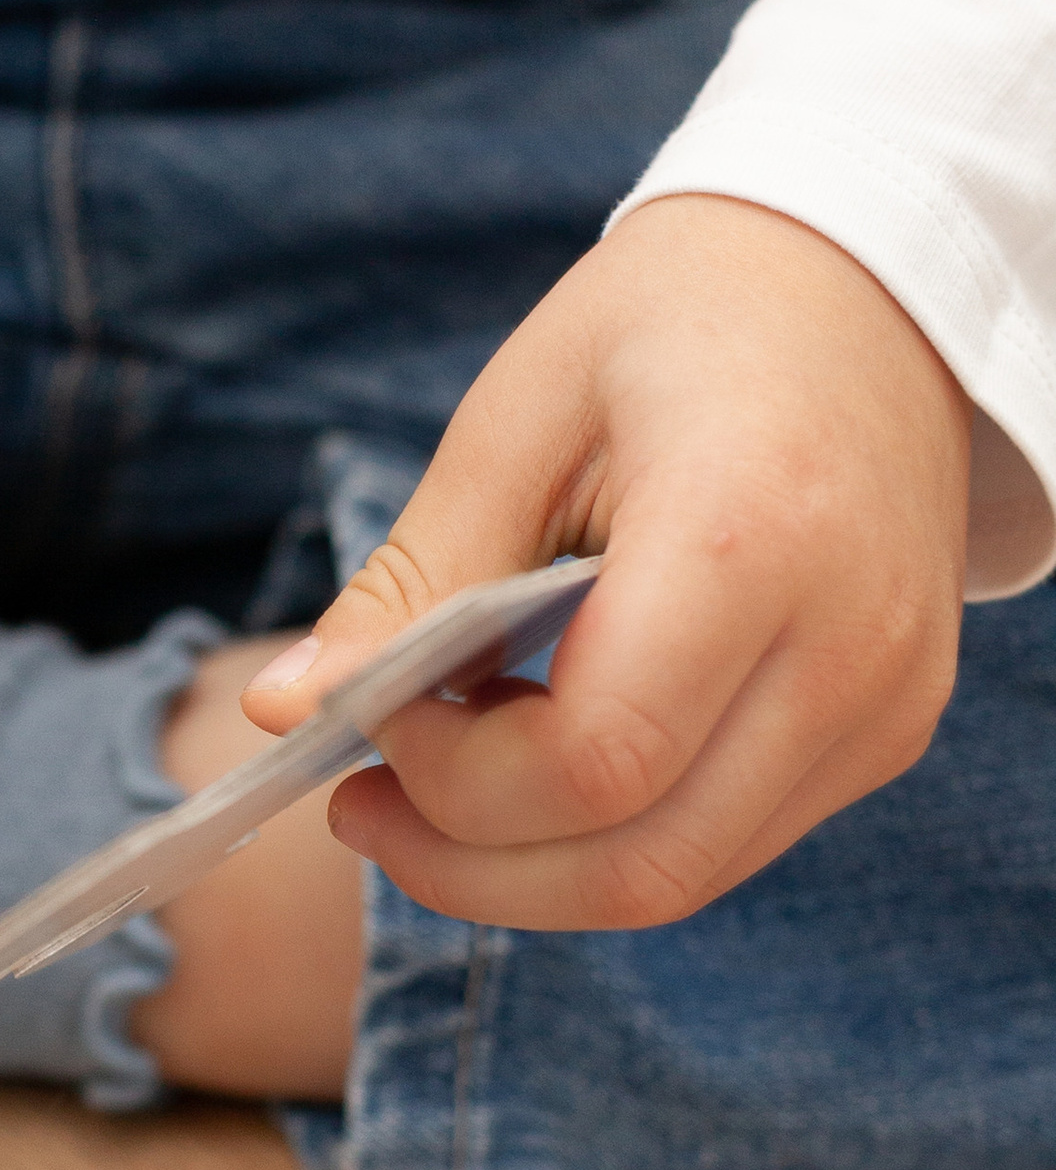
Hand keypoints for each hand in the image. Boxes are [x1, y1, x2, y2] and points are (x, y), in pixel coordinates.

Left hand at [239, 195, 973, 930]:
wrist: (873, 290)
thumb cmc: (678, 322)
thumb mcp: (518, 415)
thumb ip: (413, 580)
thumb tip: (280, 714)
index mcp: (751, 538)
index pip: (591, 760)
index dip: (452, 781)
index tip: (368, 720)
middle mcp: (847, 646)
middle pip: (637, 862)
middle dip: (470, 866)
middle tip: (364, 808)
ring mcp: (883, 704)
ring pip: (682, 879)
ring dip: (531, 871)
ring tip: (435, 789)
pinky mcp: (887, 730)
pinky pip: (726, 842)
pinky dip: (608, 836)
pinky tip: (536, 762)